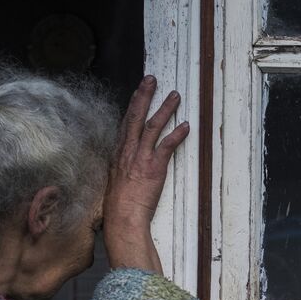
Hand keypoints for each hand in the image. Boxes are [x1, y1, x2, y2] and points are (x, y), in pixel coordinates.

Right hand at [104, 75, 190, 272]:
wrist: (122, 220)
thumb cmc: (118, 208)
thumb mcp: (115, 184)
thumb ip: (122, 170)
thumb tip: (126, 167)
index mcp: (118, 155)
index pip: (125, 124)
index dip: (132, 105)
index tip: (138, 91)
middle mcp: (127, 153)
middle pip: (135, 117)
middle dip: (144, 96)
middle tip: (151, 79)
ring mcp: (140, 159)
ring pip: (152, 126)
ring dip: (164, 109)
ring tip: (174, 96)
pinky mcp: (153, 168)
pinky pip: (166, 146)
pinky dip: (177, 135)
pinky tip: (185, 126)